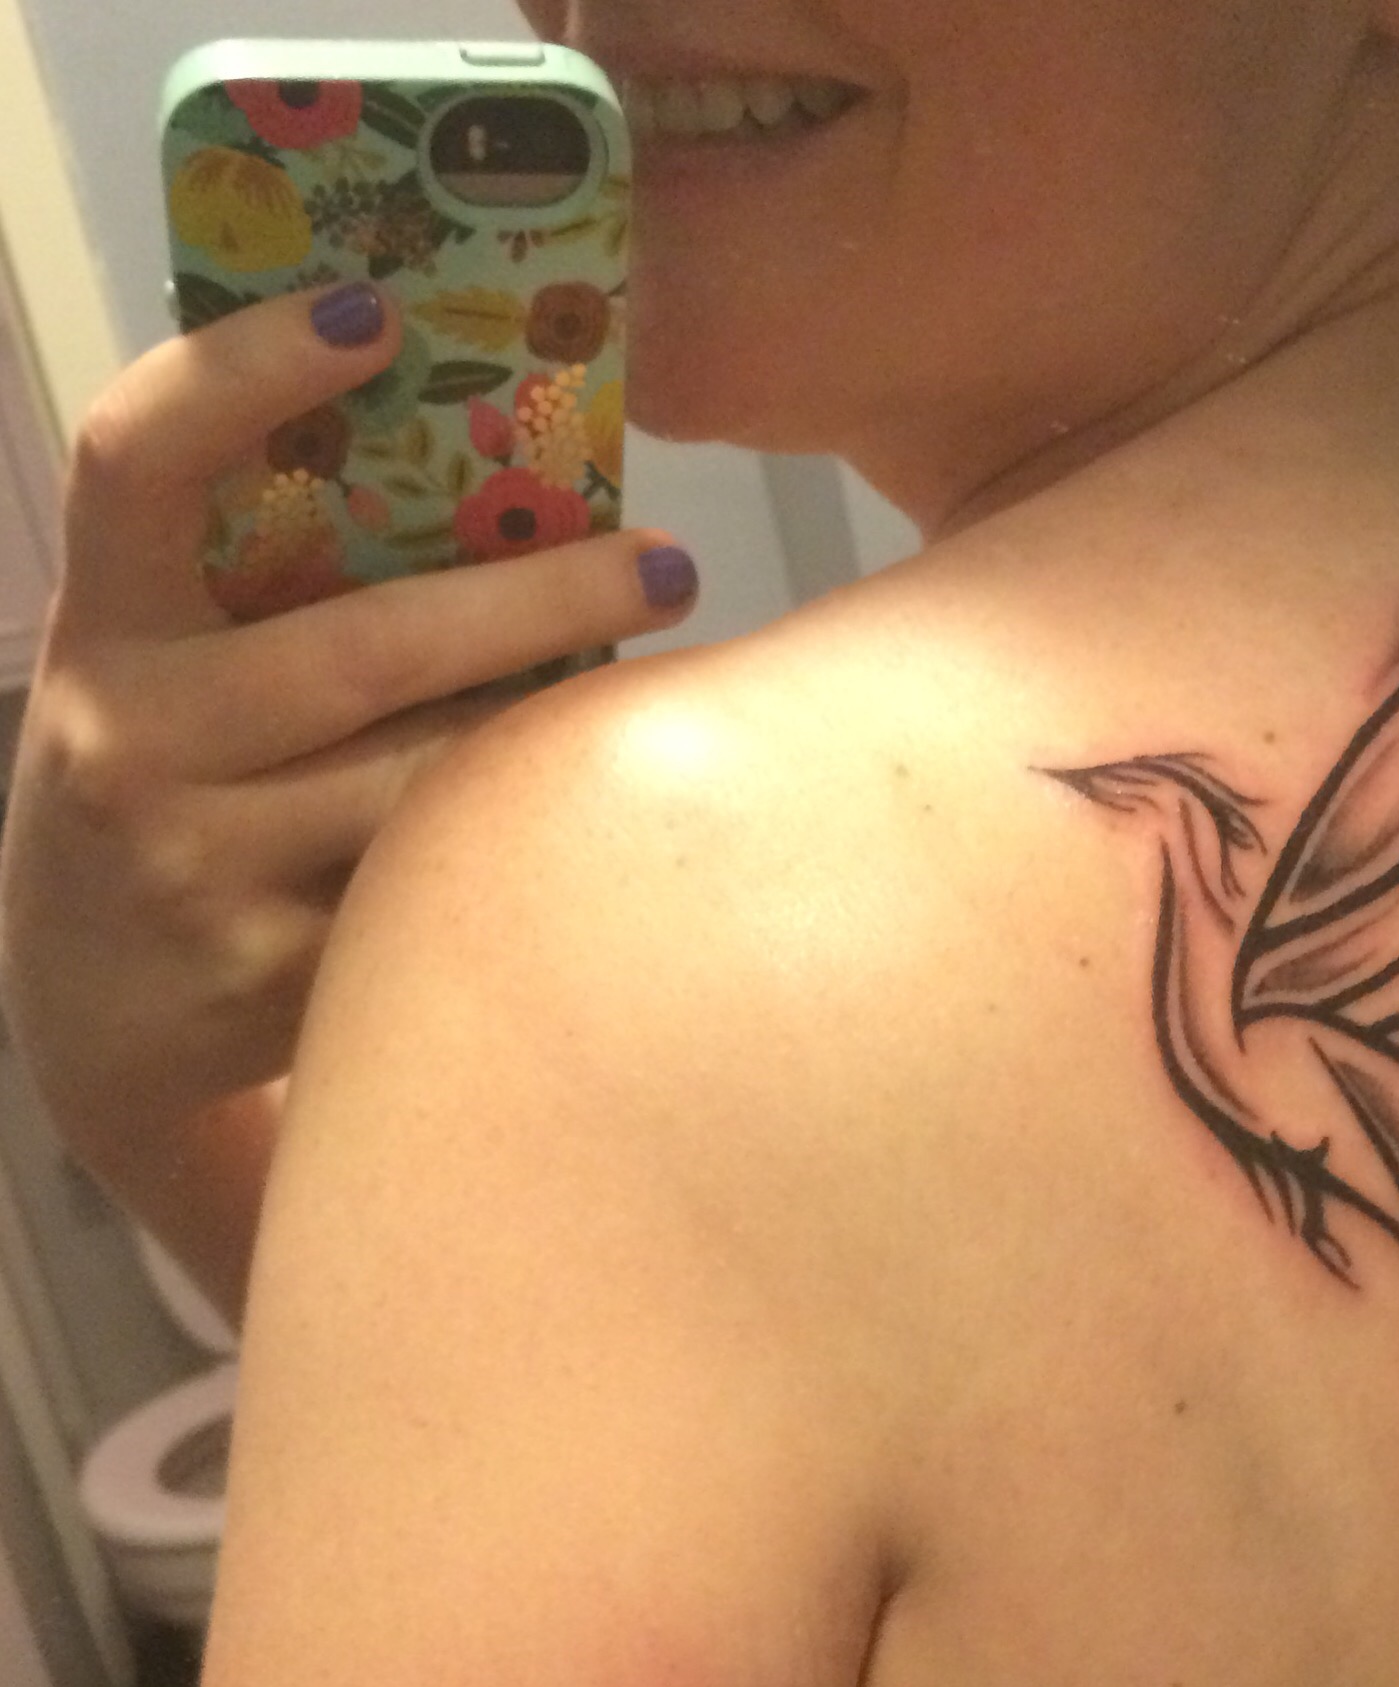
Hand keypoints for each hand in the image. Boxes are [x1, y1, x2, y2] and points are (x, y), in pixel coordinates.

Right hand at [0, 282, 697, 1303]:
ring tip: (667, 699)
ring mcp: (201, 874)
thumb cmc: (168, 803)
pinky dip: (533, 849)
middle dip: (543, 602)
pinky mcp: (278, 979)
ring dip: (565, 735)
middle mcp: (129, 745)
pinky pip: (445, 890)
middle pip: (370, 647)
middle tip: (669, 565)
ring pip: (437, 782)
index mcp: (99, 634)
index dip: (241, 372)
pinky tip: (605, 831)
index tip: (375, 315)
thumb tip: (473, 472)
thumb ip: (259, 597)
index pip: (136, 461)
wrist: (94, 1024)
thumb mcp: (164, 684)